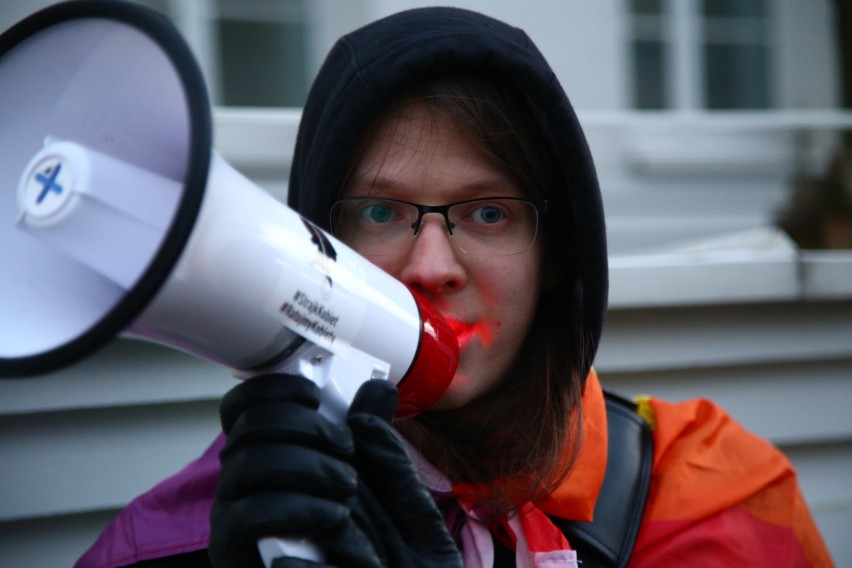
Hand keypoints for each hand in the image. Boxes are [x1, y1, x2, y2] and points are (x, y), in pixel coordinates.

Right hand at [209, 374, 380, 567]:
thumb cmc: (352, 530)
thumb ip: (369, 433)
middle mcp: (237, 476)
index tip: (312, 394)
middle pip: (249, 426)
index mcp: (260, 451)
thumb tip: (379, 388)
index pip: (242, 406)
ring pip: (249, 464)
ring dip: (308, 466)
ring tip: (348, 485)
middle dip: (304, 425)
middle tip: (347, 446)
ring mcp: (230, 509)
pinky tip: (334, 516)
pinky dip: (300, 508)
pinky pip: (251, 514)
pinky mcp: (232, 545)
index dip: (270, 389)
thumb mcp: (367, 475)